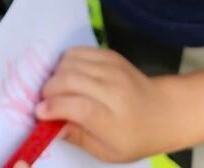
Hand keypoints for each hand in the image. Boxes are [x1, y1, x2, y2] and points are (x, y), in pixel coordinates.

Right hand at [27, 49, 175, 163]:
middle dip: (49, 89)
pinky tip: (67, 75)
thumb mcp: (108, 152)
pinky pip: (78, 51)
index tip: (40, 112)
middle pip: (70, 80)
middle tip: (44, 101)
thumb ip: (79, 138)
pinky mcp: (110, 55)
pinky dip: (66, 62)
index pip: (78, 107)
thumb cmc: (134, 137)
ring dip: (55, 75)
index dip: (55, 107)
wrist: (163, 111)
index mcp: (113, 119)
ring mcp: (112, 68)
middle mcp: (113, 90)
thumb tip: (52, 126)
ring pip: (70, 62)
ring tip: (55, 89)